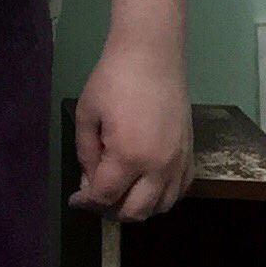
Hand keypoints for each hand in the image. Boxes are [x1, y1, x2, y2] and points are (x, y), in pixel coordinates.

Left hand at [68, 40, 195, 222]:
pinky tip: (145, 184)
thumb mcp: (87, 113)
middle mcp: (158, 167)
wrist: (151, 55)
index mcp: (128, 156)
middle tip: (95, 196)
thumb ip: (86, 152)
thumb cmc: (112, 78)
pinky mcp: (190, 155)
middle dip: (111, 210)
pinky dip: (161, 197)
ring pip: (160, 207)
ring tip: (119, 192)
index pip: (105, 196)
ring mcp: (178, 163)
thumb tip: (89, 182)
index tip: (75, 200)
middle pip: (135, 212)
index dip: (86, 202)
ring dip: (138, 207)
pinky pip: (179, 192)